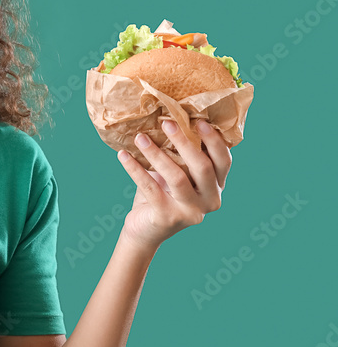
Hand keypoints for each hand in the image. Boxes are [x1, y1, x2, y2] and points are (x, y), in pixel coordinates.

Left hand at [117, 119, 231, 251]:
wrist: (144, 229)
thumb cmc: (162, 193)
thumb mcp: (177, 172)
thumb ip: (181, 154)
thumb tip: (170, 117)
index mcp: (217, 186)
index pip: (224, 161)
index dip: (214, 140)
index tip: (198, 120)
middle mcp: (210, 200)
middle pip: (203, 167)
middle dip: (184, 141)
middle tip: (166, 122)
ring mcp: (191, 212)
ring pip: (177, 177)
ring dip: (156, 154)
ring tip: (139, 137)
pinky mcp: (168, 217)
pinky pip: (150, 188)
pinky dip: (135, 169)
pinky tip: (123, 155)